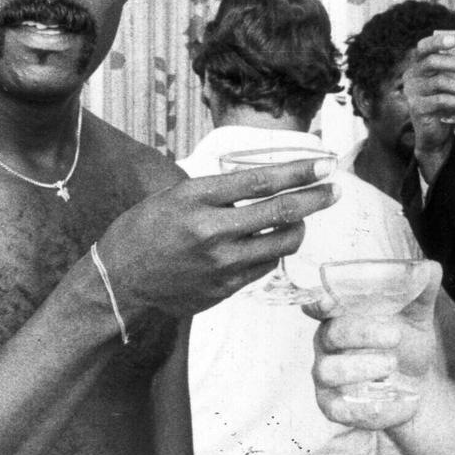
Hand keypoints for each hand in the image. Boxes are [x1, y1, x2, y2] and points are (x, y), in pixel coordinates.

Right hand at [97, 157, 339, 317]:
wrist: (119, 282)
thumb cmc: (144, 230)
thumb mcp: (175, 195)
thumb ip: (218, 190)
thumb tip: (264, 182)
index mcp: (197, 199)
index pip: (260, 182)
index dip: (298, 172)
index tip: (325, 164)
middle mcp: (212, 232)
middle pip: (281, 213)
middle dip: (315, 198)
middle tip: (335, 189)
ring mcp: (221, 265)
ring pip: (282, 243)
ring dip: (299, 227)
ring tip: (301, 217)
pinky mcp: (225, 289)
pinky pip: (265, 267)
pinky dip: (273, 251)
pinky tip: (270, 242)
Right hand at [305, 261, 442, 429]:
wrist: (418, 386)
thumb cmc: (408, 342)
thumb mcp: (419, 314)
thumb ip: (422, 289)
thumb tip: (428, 268)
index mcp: (341, 314)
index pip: (319, 304)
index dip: (319, 302)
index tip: (328, 301)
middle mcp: (327, 343)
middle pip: (330, 334)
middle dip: (362, 333)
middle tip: (395, 335)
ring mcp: (327, 375)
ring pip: (328, 371)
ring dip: (360, 368)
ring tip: (393, 365)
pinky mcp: (333, 406)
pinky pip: (339, 409)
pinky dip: (369, 408)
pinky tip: (397, 400)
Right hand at [403, 34, 454, 179]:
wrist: (435, 135)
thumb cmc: (445, 105)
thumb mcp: (450, 85)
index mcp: (418, 66)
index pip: (423, 47)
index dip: (438, 41)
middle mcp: (411, 76)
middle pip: (434, 61)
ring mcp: (412, 92)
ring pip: (440, 82)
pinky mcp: (417, 108)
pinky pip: (441, 100)